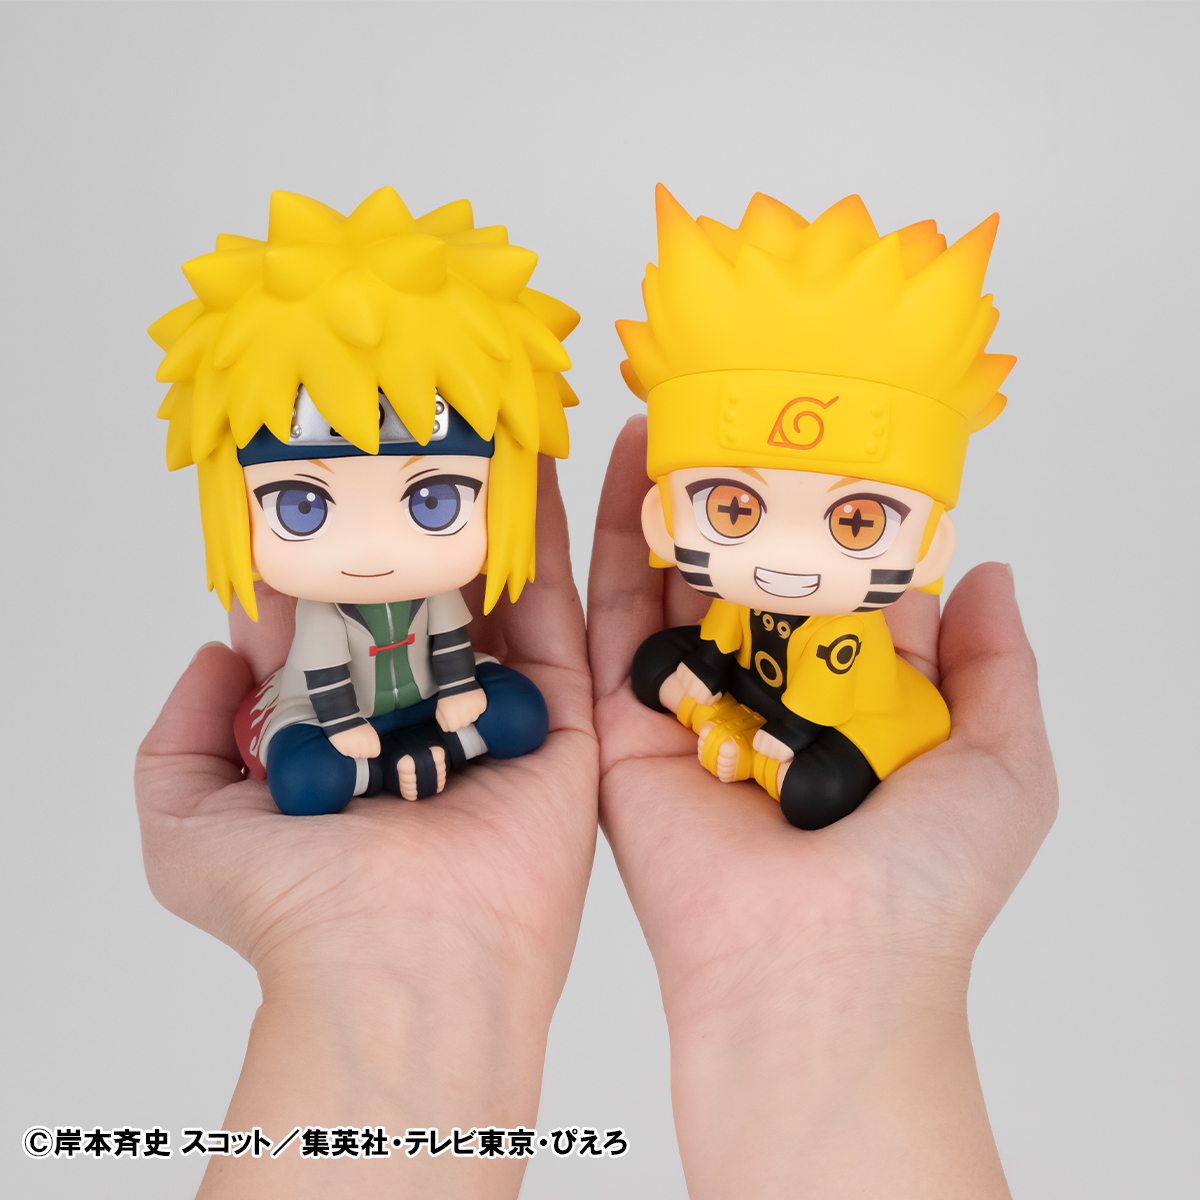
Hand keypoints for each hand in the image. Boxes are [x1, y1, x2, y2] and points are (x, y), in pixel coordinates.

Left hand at [136, 456, 596, 1199]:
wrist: (407, 959)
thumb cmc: (297, 907)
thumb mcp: (188, 824)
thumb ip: (181, 737)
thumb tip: (220, 653)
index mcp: (343, 735)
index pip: (329, 626)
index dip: (317, 555)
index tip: (310, 484)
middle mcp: (418, 716)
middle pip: (416, 598)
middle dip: (406, 523)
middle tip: (402, 435)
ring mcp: (492, 710)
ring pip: (488, 591)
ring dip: (480, 513)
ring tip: (472, 425)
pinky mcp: (557, 714)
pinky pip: (554, 612)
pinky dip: (544, 539)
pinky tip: (528, 464)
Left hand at [435, 685, 488, 732]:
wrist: (458, 681)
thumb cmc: (448, 696)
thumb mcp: (440, 709)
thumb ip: (442, 721)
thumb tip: (447, 728)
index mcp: (451, 718)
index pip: (453, 728)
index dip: (452, 722)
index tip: (452, 714)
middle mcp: (463, 717)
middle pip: (464, 724)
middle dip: (461, 718)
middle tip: (459, 708)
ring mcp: (474, 711)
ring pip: (473, 718)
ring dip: (470, 713)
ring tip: (466, 703)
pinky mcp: (482, 705)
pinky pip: (480, 711)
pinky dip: (477, 707)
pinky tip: (472, 701)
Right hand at [588, 419, 1055, 1199]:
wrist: (812, 969)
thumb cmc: (919, 880)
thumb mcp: (1004, 762)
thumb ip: (1000, 664)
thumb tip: (988, 571)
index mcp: (850, 702)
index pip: (837, 587)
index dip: (831, 513)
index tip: (822, 438)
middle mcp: (766, 697)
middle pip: (745, 575)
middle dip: (739, 496)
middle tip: (731, 407)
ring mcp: (690, 703)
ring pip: (672, 582)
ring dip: (670, 500)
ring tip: (669, 413)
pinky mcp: (621, 718)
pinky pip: (610, 617)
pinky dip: (608, 539)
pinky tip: (616, 463)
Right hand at [659, 661, 720, 712]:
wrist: (713, 655)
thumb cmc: (718, 672)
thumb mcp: (721, 687)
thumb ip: (714, 698)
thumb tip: (708, 703)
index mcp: (705, 692)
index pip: (700, 701)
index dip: (704, 697)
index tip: (706, 691)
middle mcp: (694, 686)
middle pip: (690, 694)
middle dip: (695, 690)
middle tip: (700, 683)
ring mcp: (686, 677)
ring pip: (684, 686)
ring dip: (689, 683)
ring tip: (695, 676)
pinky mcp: (681, 669)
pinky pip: (679, 676)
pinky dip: (683, 675)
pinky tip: (690, 671)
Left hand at [750, 727, 793, 763]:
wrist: (800, 723)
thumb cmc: (786, 726)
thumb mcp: (771, 727)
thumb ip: (764, 736)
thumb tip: (761, 746)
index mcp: (761, 732)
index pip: (757, 746)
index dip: (764, 747)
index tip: (771, 744)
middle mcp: (766, 739)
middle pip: (764, 753)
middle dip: (771, 751)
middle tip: (780, 746)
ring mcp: (774, 746)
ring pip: (773, 757)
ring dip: (779, 755)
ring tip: (785, 747)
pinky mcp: (784, 752)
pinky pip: (782, 760)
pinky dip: (786, 757)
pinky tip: (790, 750)